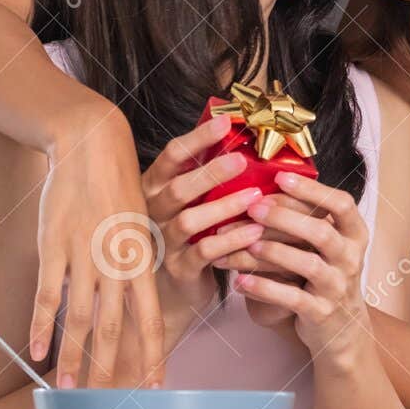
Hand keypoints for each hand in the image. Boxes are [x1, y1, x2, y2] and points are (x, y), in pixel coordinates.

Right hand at [28, 105, 165, 390]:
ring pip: (80, 320)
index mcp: (143, 262)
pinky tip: (36, 352)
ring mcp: (85, 258)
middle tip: (107, 407)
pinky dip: (41, 326)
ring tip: (70, 390)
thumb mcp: (138, 228)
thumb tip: (131, 301)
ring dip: (74, 359)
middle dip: (110, 372)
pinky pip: (47, 295)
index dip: (152, 357)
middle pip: (114, 331)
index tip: (155, 389)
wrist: (92, 147)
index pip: (150, 320)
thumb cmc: (117, 188)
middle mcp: (117, 265)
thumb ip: (134, 267)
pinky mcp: (56, 247)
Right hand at [142, 115, 269, 317]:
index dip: (198, 138)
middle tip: (242, 160)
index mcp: (156, 186)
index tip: (226, 122)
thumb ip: (205, 171)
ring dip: (224, 207)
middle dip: (211, 172)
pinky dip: (231, 240)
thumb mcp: (192, 198)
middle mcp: (153, 211)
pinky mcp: (180, 268)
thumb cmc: (191, 231)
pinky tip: (255, 231)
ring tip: (256, 197)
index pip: (172, 155)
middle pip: (178, 187)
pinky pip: (204, 252)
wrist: (176, 285)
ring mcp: (163, 241)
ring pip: (190, 220)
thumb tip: (241, 133)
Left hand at [233, 172, 372, 364]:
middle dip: (285, 218)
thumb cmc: (324, 274)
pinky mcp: (321, 313)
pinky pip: (292, 299)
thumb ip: (306, 217)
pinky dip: (264, 289)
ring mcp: (337, 287)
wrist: (341, 328)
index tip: (280, 177)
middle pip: (321, 232)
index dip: (312, 189)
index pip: (341, 204)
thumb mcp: (325, 245)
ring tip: (244, 244)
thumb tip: (262, 184)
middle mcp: (351, 258)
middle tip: (252, 207)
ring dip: (273, 252)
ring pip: (307, 265)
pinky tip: (239, 282)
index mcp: (354, 234)